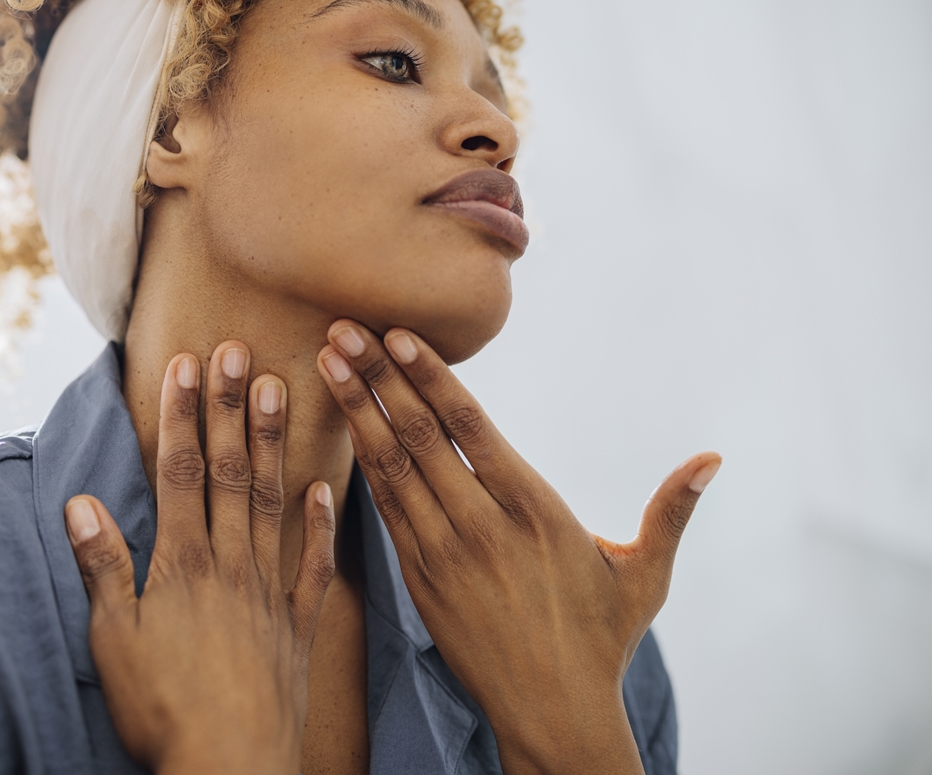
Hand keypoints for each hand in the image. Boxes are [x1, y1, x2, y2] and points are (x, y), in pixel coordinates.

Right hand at [64, 343, 336, 774]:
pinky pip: (314, 564)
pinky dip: (319, 523)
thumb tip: (80, 502)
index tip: (188, 363)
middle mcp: (231, 564)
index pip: (182, 471)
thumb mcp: (114, 641)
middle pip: (231, 472)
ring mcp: (271, 590)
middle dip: (232, 409)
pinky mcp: (299, 624)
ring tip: (283, 389)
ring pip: (273, 501)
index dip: (184, 414)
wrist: (231, 767)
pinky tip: (326, 485)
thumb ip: (102, 568)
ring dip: (274, 444)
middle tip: (241, 350)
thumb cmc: (163, 710)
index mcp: (183, 564)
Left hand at [317, 321, 720, 774]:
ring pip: (392, 467)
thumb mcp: (645, 574)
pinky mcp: (420, 579)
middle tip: (342, 328)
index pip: (470, 428)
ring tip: (328, 362)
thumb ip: (671, 511)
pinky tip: (346, 426)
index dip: (430, 377)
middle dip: (377, 378)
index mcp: (534, 510)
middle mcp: (482, 526)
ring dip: (358, 410)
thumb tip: (714, 457)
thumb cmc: (601, 639)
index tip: (397, 335)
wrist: (551, 714)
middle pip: (420, 436)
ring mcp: (443, 553)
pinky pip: (385, 509)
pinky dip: (363, 463)